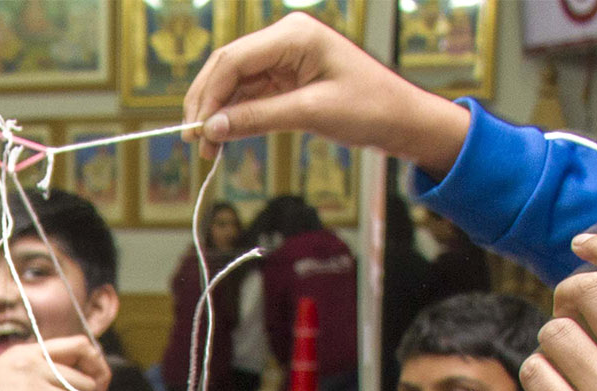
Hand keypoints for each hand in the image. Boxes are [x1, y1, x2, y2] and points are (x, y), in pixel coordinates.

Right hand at [181, 12, 470, 176]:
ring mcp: (285, 57)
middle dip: (207, 104)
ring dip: (218, 113)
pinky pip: (250, 93)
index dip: (208, 96)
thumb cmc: (370, 108)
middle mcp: (285, 39)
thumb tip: (212, 128)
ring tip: (207, 148)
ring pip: (235, 82)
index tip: (196, 131)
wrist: (403, 119)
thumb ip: (258, 118)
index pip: (233, 60)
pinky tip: (224, 137)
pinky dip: (235, 115)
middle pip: (228, 67)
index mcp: (294, 35)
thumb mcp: (311, 114)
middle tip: (193, 142)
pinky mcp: (288, 77)